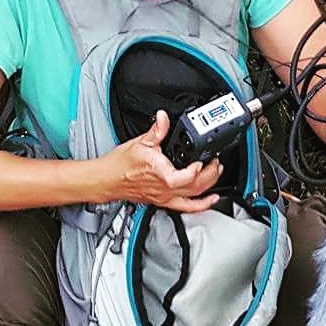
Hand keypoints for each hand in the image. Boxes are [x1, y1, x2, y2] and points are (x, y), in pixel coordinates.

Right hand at [104, 111, 222, 211]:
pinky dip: (201, 205)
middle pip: (195, 186)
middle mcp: (165, 189)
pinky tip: (210, 201)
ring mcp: (165, 197)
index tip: (204, 158)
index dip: (199, 168)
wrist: (108, 179)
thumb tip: (164, 117)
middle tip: (216, 162)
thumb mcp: (140, 142)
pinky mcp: (163, 201)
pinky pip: (186, 207)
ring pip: (193, 198)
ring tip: (217, 174)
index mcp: (161, 173)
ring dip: (209, 187)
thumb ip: (157, 130)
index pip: (187, 176)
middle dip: (210, 174)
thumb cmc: (120, 165)